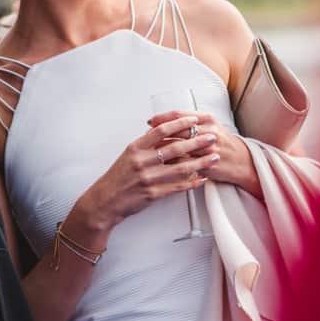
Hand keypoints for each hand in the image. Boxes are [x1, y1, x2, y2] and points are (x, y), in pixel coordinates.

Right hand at [74, 114, 219, 236]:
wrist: (105, 201)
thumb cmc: (118, 177)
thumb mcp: (128, 155)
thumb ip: (146, 144)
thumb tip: (166, 131)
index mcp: (136, 148)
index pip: (161, 130)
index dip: (180, 124)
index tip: (194, 120)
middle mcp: (142, 161)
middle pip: (175, 147)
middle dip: (197, 142)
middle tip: (211, 137)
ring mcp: (148, 178)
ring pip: (180, 168)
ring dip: (201, 162)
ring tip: (214, 158)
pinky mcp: (153, 194)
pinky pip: (177, 187)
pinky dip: (192, 182)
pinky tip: (202, 179)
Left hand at [148, 109, 258, 197]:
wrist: (242, 161)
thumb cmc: (223, 143)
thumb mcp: (210, 126)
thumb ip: (191, 122)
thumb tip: (166, 121)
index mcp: (208, 119)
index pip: (180, 115)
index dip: (163, 118)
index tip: (150, 121)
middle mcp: (209, 131)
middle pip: (178, 130)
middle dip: (159, 134)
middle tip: (145, 136)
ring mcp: (208, 148)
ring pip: (180, 147)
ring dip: (163, 150)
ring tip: (150, 151)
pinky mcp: (207, 163)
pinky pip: (185, 163)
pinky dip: (172, 163)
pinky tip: (161, 164)